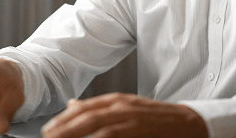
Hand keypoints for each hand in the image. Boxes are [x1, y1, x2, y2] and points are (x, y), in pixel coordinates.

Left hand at [41, 92, 207, 137]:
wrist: (188, 123)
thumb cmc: (157, 119)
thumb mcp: (128, 108)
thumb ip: (101, 107)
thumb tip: (72, 105)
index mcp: (118, 100)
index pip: (85, 107)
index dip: (64, 118)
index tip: (48, 129)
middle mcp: (122, 107)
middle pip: (86, 117)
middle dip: (64, 128)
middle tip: (47, 137)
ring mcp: (131, 120)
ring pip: (97, 128)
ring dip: (75, 135)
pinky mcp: (139, 132)